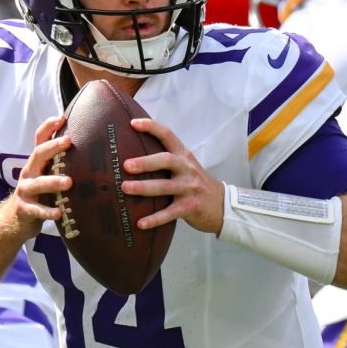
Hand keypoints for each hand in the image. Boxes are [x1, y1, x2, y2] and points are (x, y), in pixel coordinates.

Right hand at [7, 115, 72, 235]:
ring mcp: (25, 190)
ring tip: (69, 182)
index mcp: (37, 163)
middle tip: (69, 141)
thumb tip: (90, 150)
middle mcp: (29, 172)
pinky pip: (36, 210)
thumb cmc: (40, 195)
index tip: (62, 117)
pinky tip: (59, 212)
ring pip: (38, 183)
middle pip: (38, 155)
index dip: (48, 127)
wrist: (16, 219)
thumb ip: (61, 165)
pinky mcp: (24, 209)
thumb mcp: (47, 176)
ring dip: (53, 181)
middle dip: (53, 147)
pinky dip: (47, 211)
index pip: (39, 139)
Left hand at [126, 117, 224, 233]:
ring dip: (144, 188)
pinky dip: (154, 219)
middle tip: (126, 165)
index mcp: (184, 156)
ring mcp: (189, 188)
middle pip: (166, 160)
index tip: (133, 123)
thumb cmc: (196, 184)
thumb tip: (133, 156)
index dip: (151, 127)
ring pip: (165, 186)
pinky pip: (170, 213)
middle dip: (145, 162)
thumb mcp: (186, 166)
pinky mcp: (190, 207)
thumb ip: (168, 159)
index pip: (168, 135)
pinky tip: (140, 223)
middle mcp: (187, 169)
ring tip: (125, 188)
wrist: (222, 205)